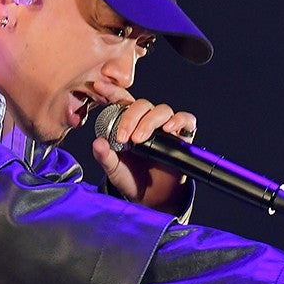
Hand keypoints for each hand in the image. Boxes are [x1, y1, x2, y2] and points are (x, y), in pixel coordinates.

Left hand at [91, 95, 197, 213]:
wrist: (151, 198)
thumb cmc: (131, 179)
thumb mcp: (113, 169)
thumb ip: (105, 156)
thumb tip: (97, 143)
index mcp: (129, 123)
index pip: (122, 101)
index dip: (111, 91)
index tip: (98, 85)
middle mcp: (148, 121)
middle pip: (143, 104)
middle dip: (131, 118)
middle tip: (124, 137)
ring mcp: (166, 127)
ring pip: (162, 110)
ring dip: (149, 122)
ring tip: (140, 139)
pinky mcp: (182, 136)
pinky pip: (186, 120)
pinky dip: (179, 121)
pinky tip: (169, 129)